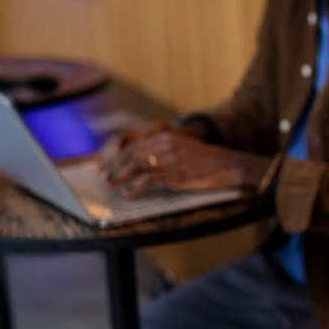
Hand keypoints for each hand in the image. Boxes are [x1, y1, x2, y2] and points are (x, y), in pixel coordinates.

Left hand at [99, 122, 268, 195]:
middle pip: (131, 154)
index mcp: (164, 135)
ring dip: (119, 177)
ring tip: (111, 186)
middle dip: (114, 167)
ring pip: (136, 166)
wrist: (225, 164)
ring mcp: (170, 158)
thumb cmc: (202, 159)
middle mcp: (164, 143)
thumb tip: (138, 162)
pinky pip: (148, 179)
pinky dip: (134, 187)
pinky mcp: (175, 173)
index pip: (132, 144)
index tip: (105, 165)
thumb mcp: (179, 148)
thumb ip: (160, 151)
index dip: (115, 156)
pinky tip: (127, 192)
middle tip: (104, 178)